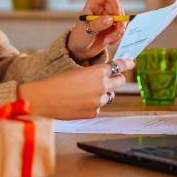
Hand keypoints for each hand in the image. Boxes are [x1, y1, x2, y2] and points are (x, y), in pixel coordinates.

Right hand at [17, 59, 135, 118]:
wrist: (45, 98)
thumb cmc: (57, 82)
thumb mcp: (77, 71)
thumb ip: (93, 74)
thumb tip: (103, 77)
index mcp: (98, 72)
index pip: (118, 66)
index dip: (126, 64)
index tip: (131, 63)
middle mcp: (102, 86)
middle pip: (120, 81)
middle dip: (116, 79)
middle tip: (111, 79)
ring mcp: (99, 101)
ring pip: (108, 96)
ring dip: (102, 94)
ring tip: (84, 93)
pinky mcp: (93, 113)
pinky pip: (98, 107)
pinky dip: (92, 105)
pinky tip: (79, 103)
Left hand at [68, 0, 126, 61]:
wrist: (80, 50)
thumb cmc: (79, 37)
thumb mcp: (86, 31)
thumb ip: (97, 24)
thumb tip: (110, 19)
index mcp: (94, 4)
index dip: (115, 3)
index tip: (117, 15)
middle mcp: (103, 9)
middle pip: (119, 9)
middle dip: (120, 22)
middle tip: (117, 32)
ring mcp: (109, 19)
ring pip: (122, 20)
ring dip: (118, 32)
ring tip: (108, 40)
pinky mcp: (113, 28)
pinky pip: (122, 30)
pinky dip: (118, 37)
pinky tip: (109, 42)